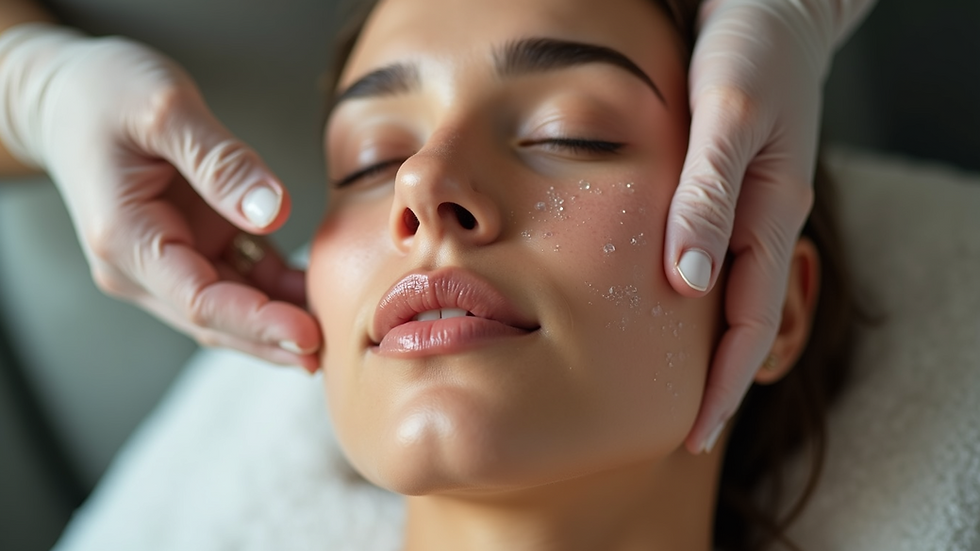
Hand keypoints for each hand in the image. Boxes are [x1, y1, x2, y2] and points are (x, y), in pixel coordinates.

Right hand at [0, 24, 321, 369]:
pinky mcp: (192, 247)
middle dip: (274, 340)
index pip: (200, 301)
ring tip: (338, 329)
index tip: (309, 335)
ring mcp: (167, 261)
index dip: (257, 323)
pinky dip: (277, 290)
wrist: (69, 92)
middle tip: (333, 354)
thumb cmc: (107, 93)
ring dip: (280, 321)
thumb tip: (273, 211)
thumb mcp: (164, 110)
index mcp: (126, 240)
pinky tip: (318, 295)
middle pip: (217, 319)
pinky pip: (242, 279)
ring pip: (232, 306)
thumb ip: (221, 163)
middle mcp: (142, 266)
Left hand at [663, 0, 875, 452]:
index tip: (692, 434)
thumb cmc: (750, 46)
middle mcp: (758, 219)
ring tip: (660, 385)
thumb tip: (689, 284)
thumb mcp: (729, 116)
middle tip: (674, 430)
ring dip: (697, 343)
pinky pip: (709, 253)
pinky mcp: (721, 184)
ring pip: (722, 292)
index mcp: (771, 214)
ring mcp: (742, 204)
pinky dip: (686, 292)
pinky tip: (658, 305)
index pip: (749, 322)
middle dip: (712, 380)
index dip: (723, 384)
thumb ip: (709, 195)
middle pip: (738, 320)